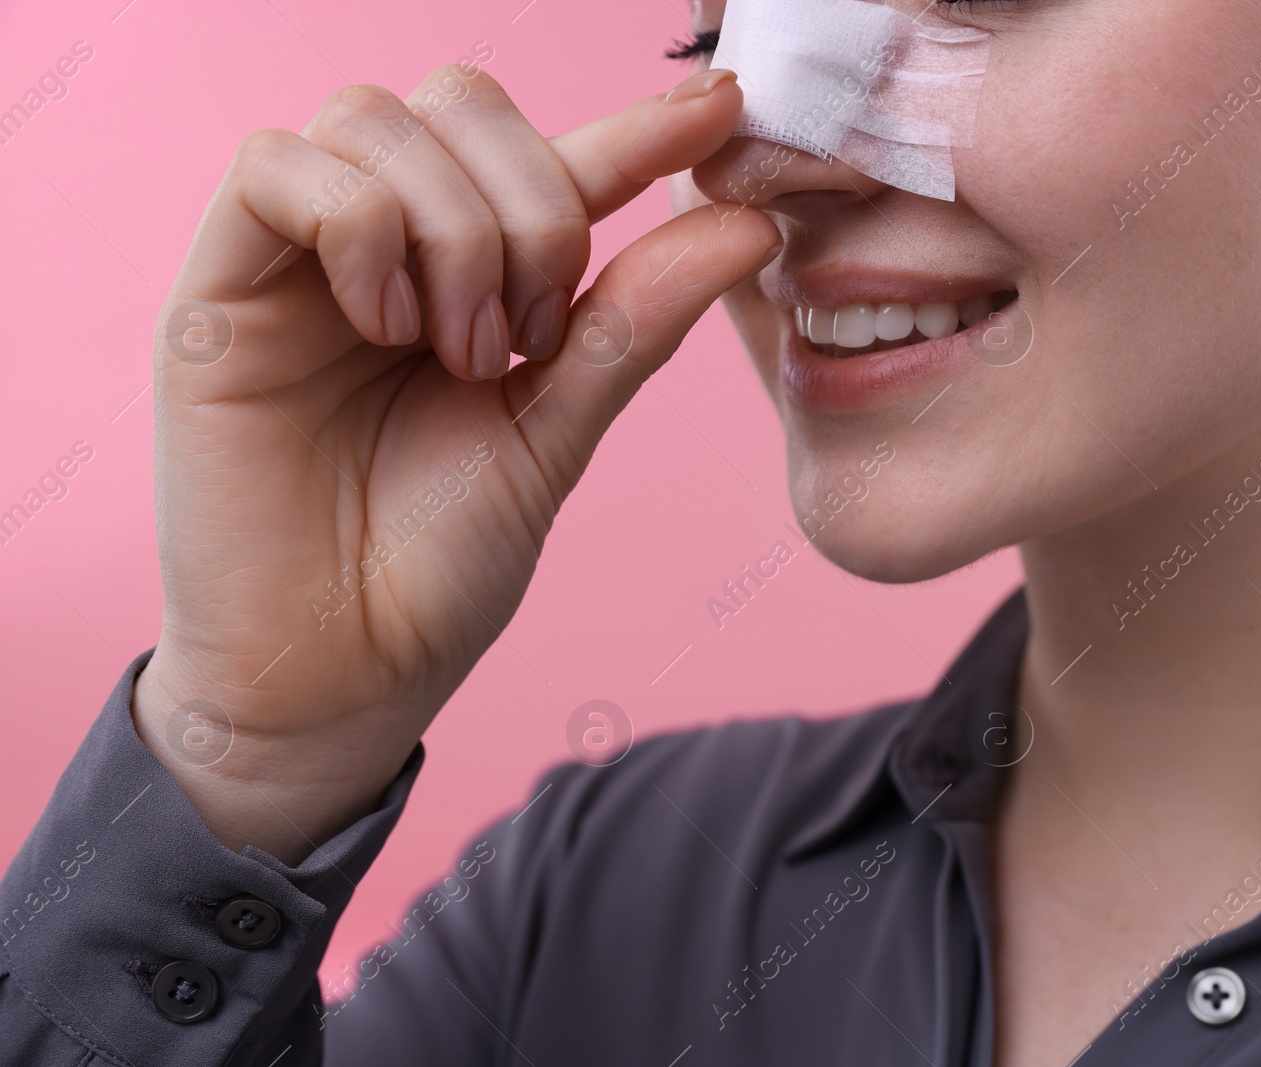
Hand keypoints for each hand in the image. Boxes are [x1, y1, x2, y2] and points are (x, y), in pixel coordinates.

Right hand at [131, 64, 777, 862]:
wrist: (345, 668)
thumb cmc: (441, 561)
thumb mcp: (560, 430)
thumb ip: (635, 322)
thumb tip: (747, 222)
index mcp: (473, 275)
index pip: (553, 156)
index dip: (639, 125)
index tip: (723, 113)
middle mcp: (386, 246)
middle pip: (460, 100)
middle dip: (529, 204)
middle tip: (532, 336)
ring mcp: (298, 259)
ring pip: (375, 120)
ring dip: (451, 229)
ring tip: (463, 353)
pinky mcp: (218, 287)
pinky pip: (277, 168)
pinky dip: (359, 228)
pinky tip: (387, 327)